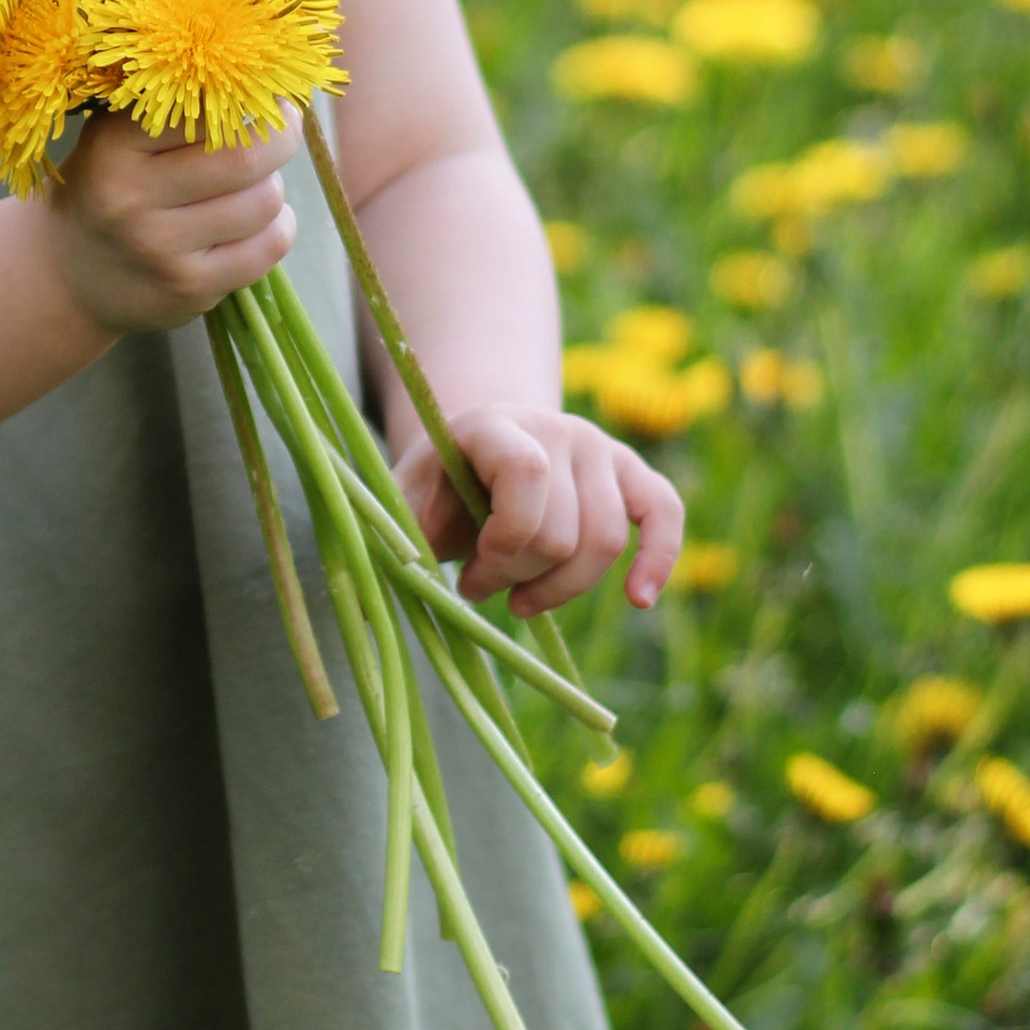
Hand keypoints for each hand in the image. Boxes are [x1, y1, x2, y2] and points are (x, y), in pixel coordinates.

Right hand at [43, 108, 297, 339]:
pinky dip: (279, 227)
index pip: (205, 109)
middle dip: (280, 138)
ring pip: (263, 202)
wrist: (67, 274)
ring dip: (274, 186)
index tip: (267, 93)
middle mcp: (132, 199)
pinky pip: (267, 249)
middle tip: (283, 128)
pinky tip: (262, 221)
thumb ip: (168, 106)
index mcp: (113, 146)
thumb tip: (256, 79)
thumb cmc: (106, 186)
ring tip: (255, 182)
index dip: (251, 96)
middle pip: (244, 158)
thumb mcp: (112, 136)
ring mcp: (160, 250)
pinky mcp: (188, 289)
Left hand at [400, 404, 684, 615]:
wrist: (484, 448)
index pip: (524, 475)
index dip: (503, 543)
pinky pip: (664, 514)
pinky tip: (637, 599)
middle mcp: (559, 428)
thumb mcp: (403, 501)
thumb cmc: (439, 488)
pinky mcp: (634, 474)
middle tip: (480, 589)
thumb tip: (364, 604)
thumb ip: (390, 538)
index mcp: (495, 425)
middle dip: (520, 577)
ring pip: (606, 539)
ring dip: (563, 588)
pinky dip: (657, 559)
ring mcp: (601, 448)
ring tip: (521, 600)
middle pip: (564, 528)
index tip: (468, 575)